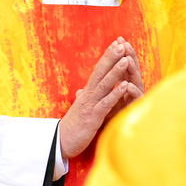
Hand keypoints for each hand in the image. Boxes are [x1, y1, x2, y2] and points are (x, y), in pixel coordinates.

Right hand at [58, 38, 143, 159]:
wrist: (60, 142)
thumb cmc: (72, 127)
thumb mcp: (80, 110)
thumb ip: (83, 98)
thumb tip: (81, 90)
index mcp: (87, 93)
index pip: (98, 70)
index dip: (107, 57)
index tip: (116, 44)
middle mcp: (88, 95)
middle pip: (101, 72)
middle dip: (111, 57)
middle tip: (121, 43)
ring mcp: (91, 105)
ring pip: (104, 84)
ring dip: (115, 71)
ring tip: (125, 59)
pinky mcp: (93, 117)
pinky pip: (106, 103)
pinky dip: (116, 94)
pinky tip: (126, 86)